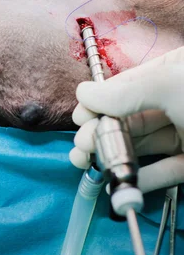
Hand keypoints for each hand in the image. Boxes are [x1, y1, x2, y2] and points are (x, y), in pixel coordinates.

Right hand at [70, 46, 183, 192]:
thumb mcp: (168, 84)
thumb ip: (125, 90)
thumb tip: (84, 93)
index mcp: (170, 72)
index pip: (125, 86)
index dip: (98, 103)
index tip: (79, 119)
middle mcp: (174, 100)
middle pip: (129, 117)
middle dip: (101, 132)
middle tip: (82, 146)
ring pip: (143, 145)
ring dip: (115, 156)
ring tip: (90, 165)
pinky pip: (166, 169)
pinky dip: (145, 178)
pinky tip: (124, 182)